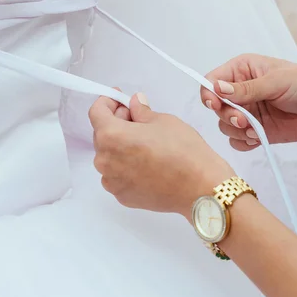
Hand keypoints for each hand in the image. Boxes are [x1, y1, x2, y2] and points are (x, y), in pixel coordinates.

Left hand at [89, 93, 234, 217]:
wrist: (200, 188)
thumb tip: (135, 104)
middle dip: (117, 123)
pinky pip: (117, 175)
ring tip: (146, 144)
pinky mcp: (122, 196)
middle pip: (102, 135)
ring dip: (121, 146)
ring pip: (109, 156)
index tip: (117, 100)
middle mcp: (105, 160)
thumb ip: (141, 111)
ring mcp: (112, 181)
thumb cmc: (185, 153)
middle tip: (138, 119)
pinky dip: (126, 166)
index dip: (107, 101)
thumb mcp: (163, 121)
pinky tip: (147, 163)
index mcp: (112, 136)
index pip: (96, 112)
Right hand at [200, 54, 296, 150]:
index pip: (212, 81)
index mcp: (242, 70)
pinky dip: (244, 142)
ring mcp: (247, 112)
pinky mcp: (255, 131)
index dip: (209, 94)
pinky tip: (259, 138)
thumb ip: (247, 89)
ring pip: (224, 126)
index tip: (215, 104)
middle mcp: (240, 91)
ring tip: (256, 130)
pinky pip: (237, 141)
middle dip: (227, 116)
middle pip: (216, 107)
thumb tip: (217, 88)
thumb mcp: (276, 81)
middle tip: (244, 121)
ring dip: (237, 130)